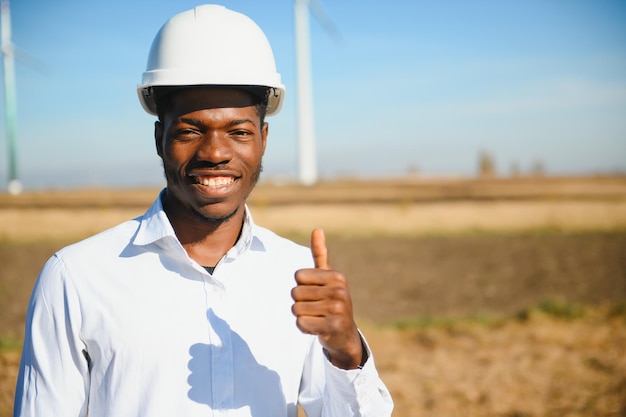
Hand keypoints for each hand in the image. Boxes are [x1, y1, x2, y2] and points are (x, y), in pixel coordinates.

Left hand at [291, 229, 363, 369]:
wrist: (344, 333)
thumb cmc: (332, 301)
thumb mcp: (328, 277)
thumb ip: (320, 254)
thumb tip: (317, 229)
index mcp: (337, 276)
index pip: (298, 276)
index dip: (302, 286)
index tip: (316, 293)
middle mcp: (340, 291)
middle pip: (295, 293)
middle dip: (301, 303)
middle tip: (316, 308)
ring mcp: (338, 310)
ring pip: (296, 309)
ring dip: (302, 316)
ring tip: (318, 317)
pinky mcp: (332, 327)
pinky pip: (301, 324)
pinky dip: (305, 328)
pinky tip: (317, 328)